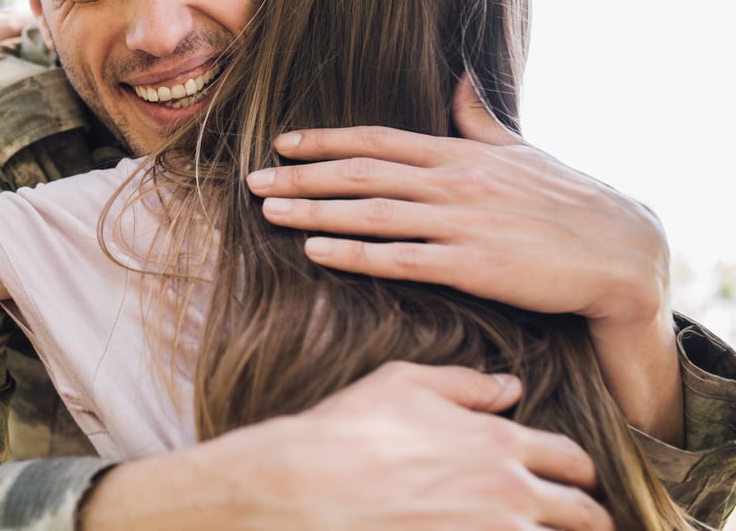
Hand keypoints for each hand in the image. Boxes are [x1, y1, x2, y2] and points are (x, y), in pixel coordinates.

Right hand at [83, 363, 610, 529]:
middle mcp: (507, 493)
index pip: (573, 460)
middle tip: (589, 522)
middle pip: (584, 516)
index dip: (581, 471)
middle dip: (591, 519)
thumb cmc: (351, 427)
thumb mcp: (405, 382)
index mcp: (499, 441)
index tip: (578, 478)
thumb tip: (511, 385)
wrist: (306, 482)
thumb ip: (466, 384)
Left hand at [244, 76, 681, 441]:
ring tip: (268, 213)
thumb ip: (478, 117)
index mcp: (458, 153)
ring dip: (314, 212)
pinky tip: (316, 254)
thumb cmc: (569, 201)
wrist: (623, 251)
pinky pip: (402, 259)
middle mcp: (453, 181)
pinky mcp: (473, 266)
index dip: (325, 140)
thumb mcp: (520, 150)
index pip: (377, 140)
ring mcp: (461, 222)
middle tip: (251, 182)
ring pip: (371, 212)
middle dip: (301, 177)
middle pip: (361, 173)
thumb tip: (457, 78)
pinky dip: (355, 255)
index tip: (282, 144)